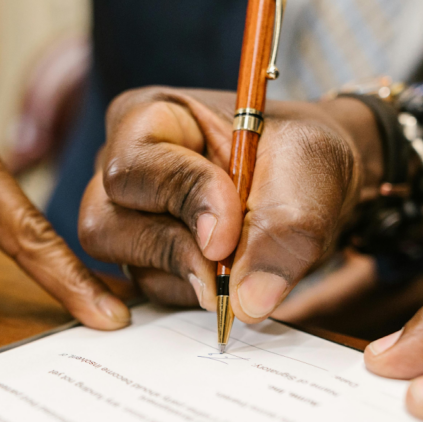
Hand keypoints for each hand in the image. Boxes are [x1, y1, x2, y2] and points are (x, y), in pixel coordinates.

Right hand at [78, 87, 382, 322]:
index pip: (136, 166)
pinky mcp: (145, 259)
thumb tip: (248, 302)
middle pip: (106, 222)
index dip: (182, 202)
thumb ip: (282, 233)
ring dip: (190, 276)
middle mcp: (125, 169)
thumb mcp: (308, 176)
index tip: (230, 235)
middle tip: (229, 271)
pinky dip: (195, 294)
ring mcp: (128, 218)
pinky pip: (151, 291)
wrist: (316, 187)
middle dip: (174, 250)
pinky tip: (232, 279)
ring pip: (127, 263)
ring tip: (245, 263)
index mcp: (150, 118)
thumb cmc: (302, 158)